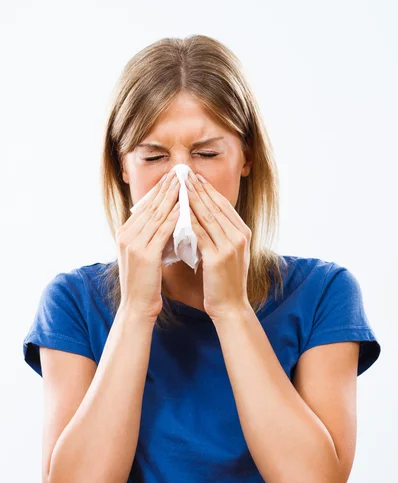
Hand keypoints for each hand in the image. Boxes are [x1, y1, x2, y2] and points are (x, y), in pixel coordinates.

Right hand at [116, 168, 179, 320]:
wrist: (137, 307)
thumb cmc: (144, 283)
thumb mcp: (144, 255)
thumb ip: (150, 236)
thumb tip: (167, 219)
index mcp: (125, 234)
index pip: (145, 206)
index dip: (160, 191)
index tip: (173, 178)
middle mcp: (126, 235)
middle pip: (150, 206)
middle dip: (166, 188)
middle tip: (180, 172)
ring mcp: (134, 244)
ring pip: (156, 215)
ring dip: (172, 197)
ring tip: (185, 183)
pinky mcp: (145, 255)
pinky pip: (162, 231)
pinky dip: (174, 217)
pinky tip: (185, 207)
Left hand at [185, 171, 252, 320]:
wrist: (230, 306)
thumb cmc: (225, 282)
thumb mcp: (227, 253)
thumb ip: (220, 234)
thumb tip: (202, 216)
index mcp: (243, 233)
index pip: (224, 205)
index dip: (208, 189)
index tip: (195, 177)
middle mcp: (240, 236)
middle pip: (216, 206)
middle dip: (199, 188)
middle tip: (184, 173)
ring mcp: (230, 246)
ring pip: (208, 216)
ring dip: (192, 199)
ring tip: (179, 185)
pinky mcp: (218, 257)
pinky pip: (200, 233)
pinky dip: (188, 220)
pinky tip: (178, 210)